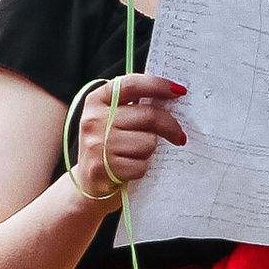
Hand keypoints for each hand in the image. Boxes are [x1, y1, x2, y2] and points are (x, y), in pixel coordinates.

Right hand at [70, 72, 186, 203]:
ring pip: (148, 142)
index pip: (132, 84)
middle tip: (179, 135)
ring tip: (139, 154)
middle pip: (148, 116)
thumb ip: (134, 107)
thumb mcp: (113, 119)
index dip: (159, 85)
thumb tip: (172, 98)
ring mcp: (96, 144)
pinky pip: (141, 165)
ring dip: (150, 151)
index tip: (179, 91)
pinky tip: (131, 168)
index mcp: (97, 100)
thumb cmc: (109, 146)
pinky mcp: (102, 168)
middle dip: (171, 126)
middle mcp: (94, 119)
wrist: (88, 183)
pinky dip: (142, 168)